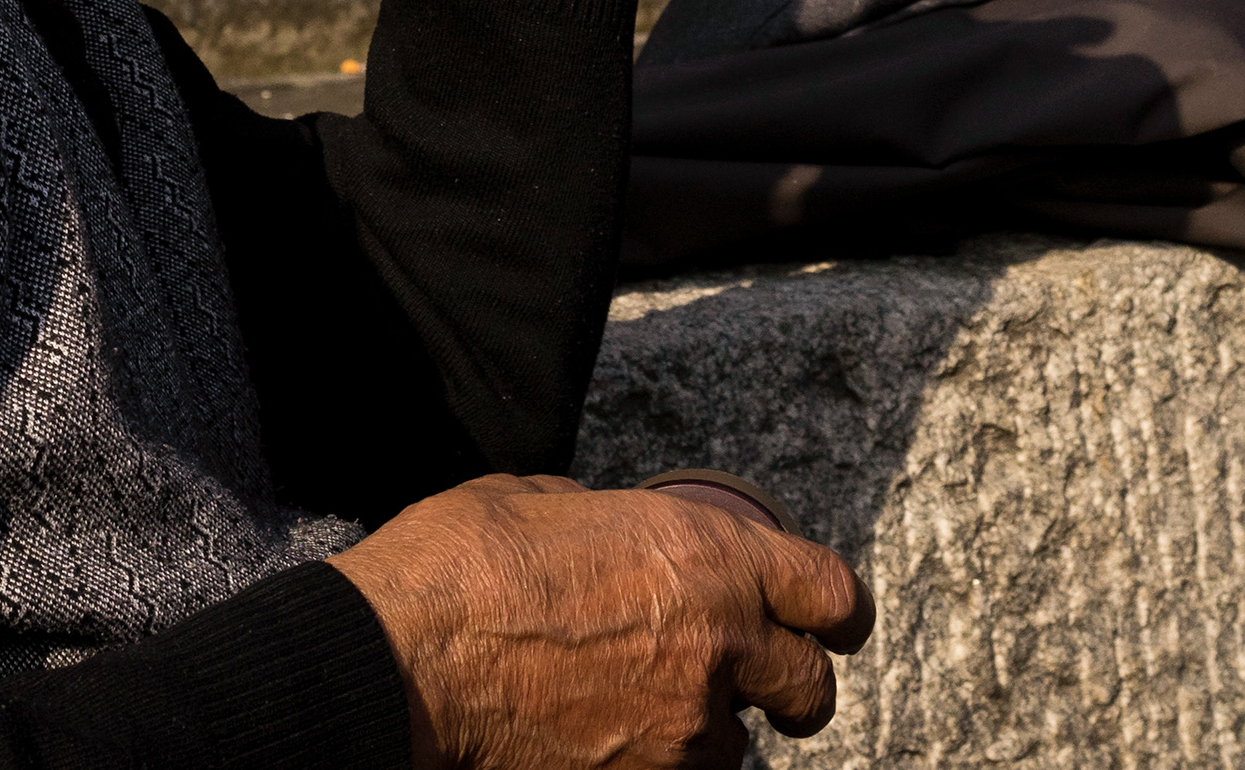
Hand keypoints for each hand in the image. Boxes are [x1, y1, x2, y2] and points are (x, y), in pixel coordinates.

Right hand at [331, 474, 874, 769]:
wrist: (405, 659)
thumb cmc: (462, 566)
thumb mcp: (546, 502)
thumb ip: (612, 524)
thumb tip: (614, 538)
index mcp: (708, 555)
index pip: (831, 592)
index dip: (839, 611)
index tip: (836, 623)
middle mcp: (717, 644)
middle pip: (810, 687)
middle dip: (792, 686)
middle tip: (765, 686)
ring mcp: (683, 729)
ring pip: (734, 748)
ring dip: (703, 731)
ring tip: (641, 710)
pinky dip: (654, 763)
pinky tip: (605, 740)